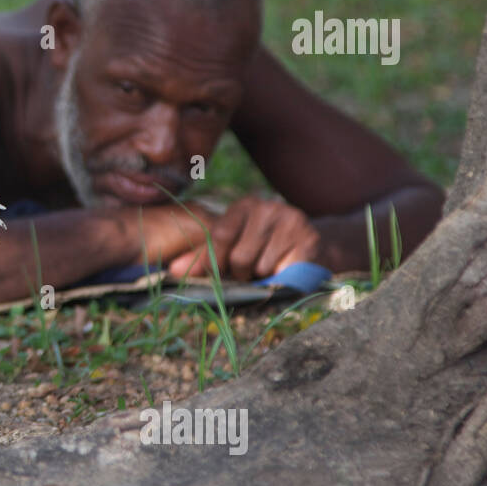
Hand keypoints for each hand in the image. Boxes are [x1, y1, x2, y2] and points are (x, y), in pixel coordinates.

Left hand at [166, 197, 319, 280]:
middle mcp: (267, 207)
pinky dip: (280, 279)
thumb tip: (173, 271)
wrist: (313, 248)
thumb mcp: (233, 248)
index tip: (216, 275)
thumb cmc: (264, 250)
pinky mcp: (309, 240)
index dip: (214, 261)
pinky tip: (285, 270)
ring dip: (260, 278)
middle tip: (248, 273)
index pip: (220, 235)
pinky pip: (283, 273)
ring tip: (268, 270)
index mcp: (244, 206)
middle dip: (240, 274)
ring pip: (259, 267)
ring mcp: (291, 221)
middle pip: (239, 256)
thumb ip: (204, 258)